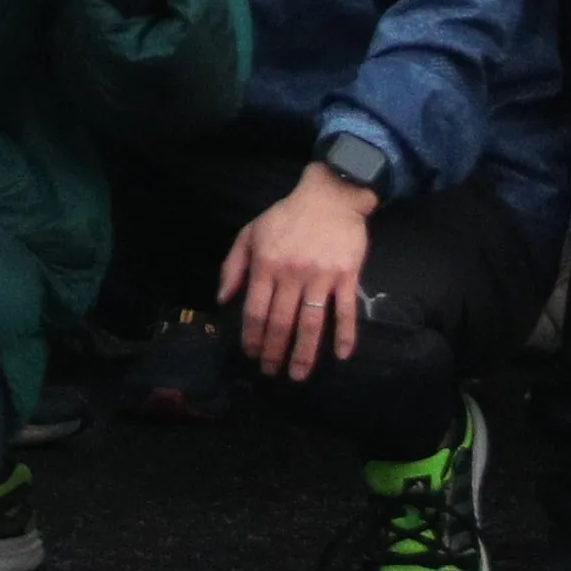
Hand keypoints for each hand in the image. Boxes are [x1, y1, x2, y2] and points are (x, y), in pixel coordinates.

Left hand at [219, 162, 374, 386]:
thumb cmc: (286, 217)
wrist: (330, 196)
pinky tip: (342, 355)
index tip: (251, 355)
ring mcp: (321, 276)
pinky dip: (345, 335)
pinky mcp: (347, 275)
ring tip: (298, 374)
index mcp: (266, 264)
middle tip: (271, 372)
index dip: (252, 337)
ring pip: (311, 324)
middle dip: (274, 352)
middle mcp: (291, 274)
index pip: (255, 310)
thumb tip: (222, 299)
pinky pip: (345, 311)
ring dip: (304, 354)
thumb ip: (233, 266)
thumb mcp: (250, 233)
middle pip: (281, 323)